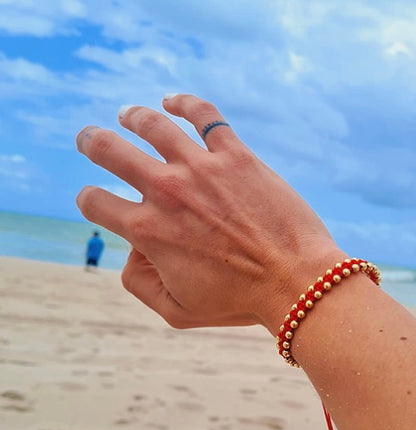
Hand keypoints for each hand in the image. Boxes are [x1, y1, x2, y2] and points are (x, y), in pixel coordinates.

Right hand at [76, 94, 342, 333]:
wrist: (296, 282)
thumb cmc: (240, 302)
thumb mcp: (178, 311)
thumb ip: (139, 284)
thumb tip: (132, 251)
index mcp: (148, 231)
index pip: (95, 202)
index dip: (90, 200)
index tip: (98, 201)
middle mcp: (167, 192)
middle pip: (108, 150)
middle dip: (92, 142)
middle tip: (90, 140)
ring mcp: (202, 168)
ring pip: (151, 125)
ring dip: (131, 117)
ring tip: (127, 116)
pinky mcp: (236, 156)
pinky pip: (205, 115)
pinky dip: (184, 103)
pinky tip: (173, 102)